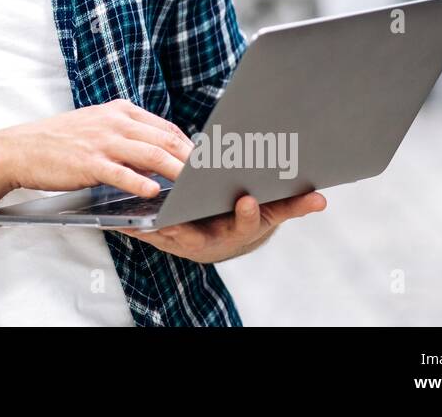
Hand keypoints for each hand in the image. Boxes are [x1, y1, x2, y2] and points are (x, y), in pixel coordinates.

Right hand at [0, 98, 195, 198]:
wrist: (20, 149)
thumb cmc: (60, 143)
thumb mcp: (96, 128)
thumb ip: (127, 137)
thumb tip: (160, 154)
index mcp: (119, 111)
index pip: (165, 128)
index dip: (190, 144)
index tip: (208, 161)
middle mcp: (114, 122)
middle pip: (164, 139)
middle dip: (192, 157)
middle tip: (214, 174)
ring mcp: (101, 141)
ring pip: (150, 154)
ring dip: (177, 170)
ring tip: (197, 185)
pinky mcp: (88, 162)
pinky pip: (121, 173)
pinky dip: (140, 182)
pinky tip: (155, 192)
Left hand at [115, 191, 326, 263]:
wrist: (223, 233)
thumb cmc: (246, 216)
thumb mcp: (271, 212)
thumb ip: (293, 205)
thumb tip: (322, 199)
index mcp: (237, 231)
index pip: (246, 224)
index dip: (248, 214)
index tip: (248, 200)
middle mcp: (211, 240)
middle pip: (200, 235)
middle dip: (187, 226)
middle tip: (175, 217)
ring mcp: (185, 241)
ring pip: (167, 235)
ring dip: (152, 228)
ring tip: (142, 215)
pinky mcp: (163, 237)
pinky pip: (147, 233)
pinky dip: (133, 227)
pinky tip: (120, 218)